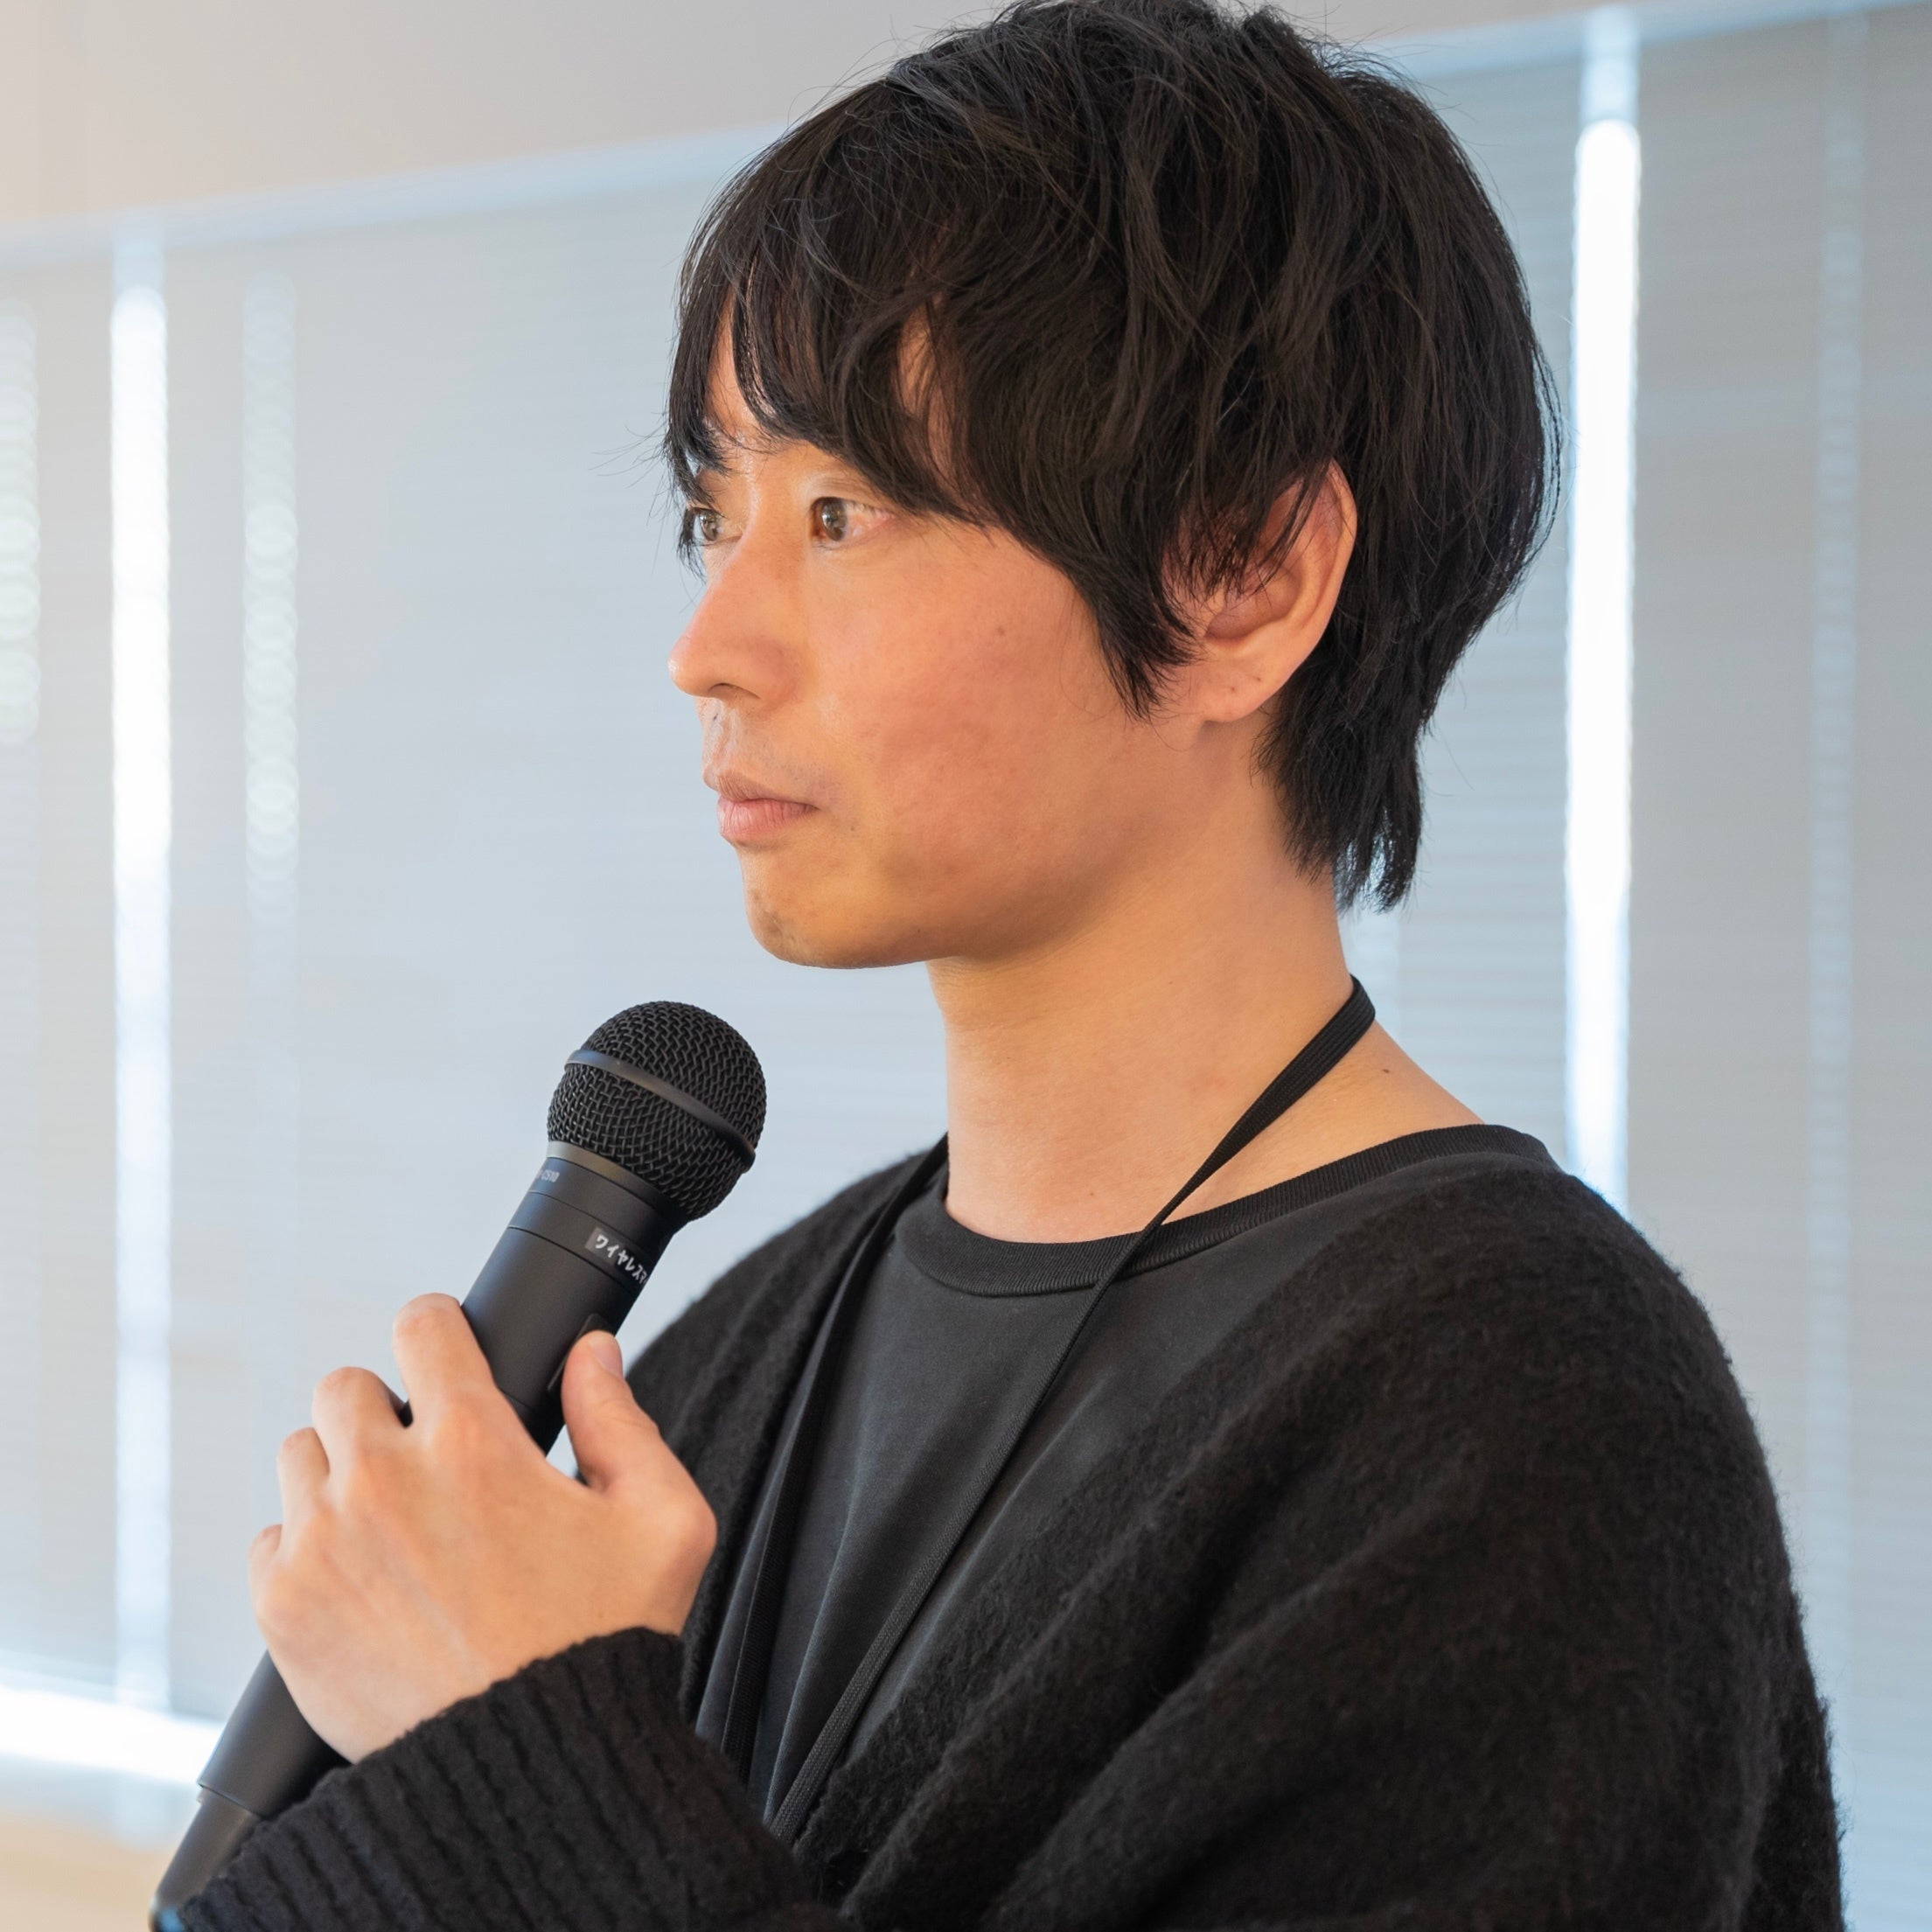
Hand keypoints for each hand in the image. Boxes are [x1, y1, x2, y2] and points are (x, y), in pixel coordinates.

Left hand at [249, 1294, 715, 1761]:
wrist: (533, 1769)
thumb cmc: (603, 1644)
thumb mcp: (662, 1521)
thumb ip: (622, 1419)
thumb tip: (590, 1351)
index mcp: (475, 1444)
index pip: (421, 1325)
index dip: (439, 1332)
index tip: (446, 1357)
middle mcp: (387, 1481)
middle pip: (343, 1385)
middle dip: (384, 1409)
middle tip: (422, 1457)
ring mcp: (326, 1544)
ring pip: (302, 1455)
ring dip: (341, 1474)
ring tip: (393, 1524)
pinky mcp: (286, 1608)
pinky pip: (271, 1540)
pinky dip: (309, 1551)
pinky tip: (365, 1580)